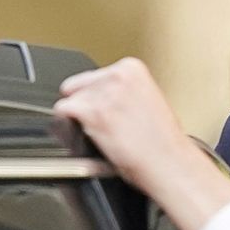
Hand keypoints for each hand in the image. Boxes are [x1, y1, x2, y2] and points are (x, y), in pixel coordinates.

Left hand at [54, 57, 229, 229]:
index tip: (111, 111)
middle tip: (106, 124)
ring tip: (105, 132)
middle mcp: (116, 75)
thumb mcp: (148, 98)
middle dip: (86, 104)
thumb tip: (103, 94)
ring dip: (80, 118)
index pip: (94, 75)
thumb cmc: (163, 141)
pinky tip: (92, 136)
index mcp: (131, 67)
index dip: (98, 96)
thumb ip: (123, 90)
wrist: (167, 161)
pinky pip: (62, 112)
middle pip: (78, 85)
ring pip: (70, 100)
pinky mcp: (91, 112)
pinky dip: (68, 126)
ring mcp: (103, 93)